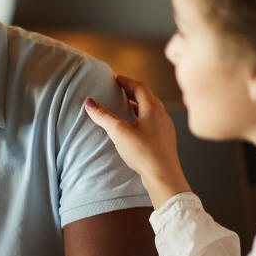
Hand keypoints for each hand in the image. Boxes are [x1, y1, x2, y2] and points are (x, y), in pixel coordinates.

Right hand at [84, 75, 190, 208]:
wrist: (164, 176)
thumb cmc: (144, 153)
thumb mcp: (120, 132)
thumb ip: (104, 116)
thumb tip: (89, 103)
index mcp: (153, 109)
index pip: (140, 87)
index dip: (126, 81)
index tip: (115, 79)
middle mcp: (162, 115)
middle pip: (147, 96)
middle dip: (132, 91)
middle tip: (118, 89)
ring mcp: (165, 128)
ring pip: (151, 109)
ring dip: (137, 104)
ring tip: (124, 106)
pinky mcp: (164, 139)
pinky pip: (152, 121)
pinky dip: (141, 116)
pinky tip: (134, 126)